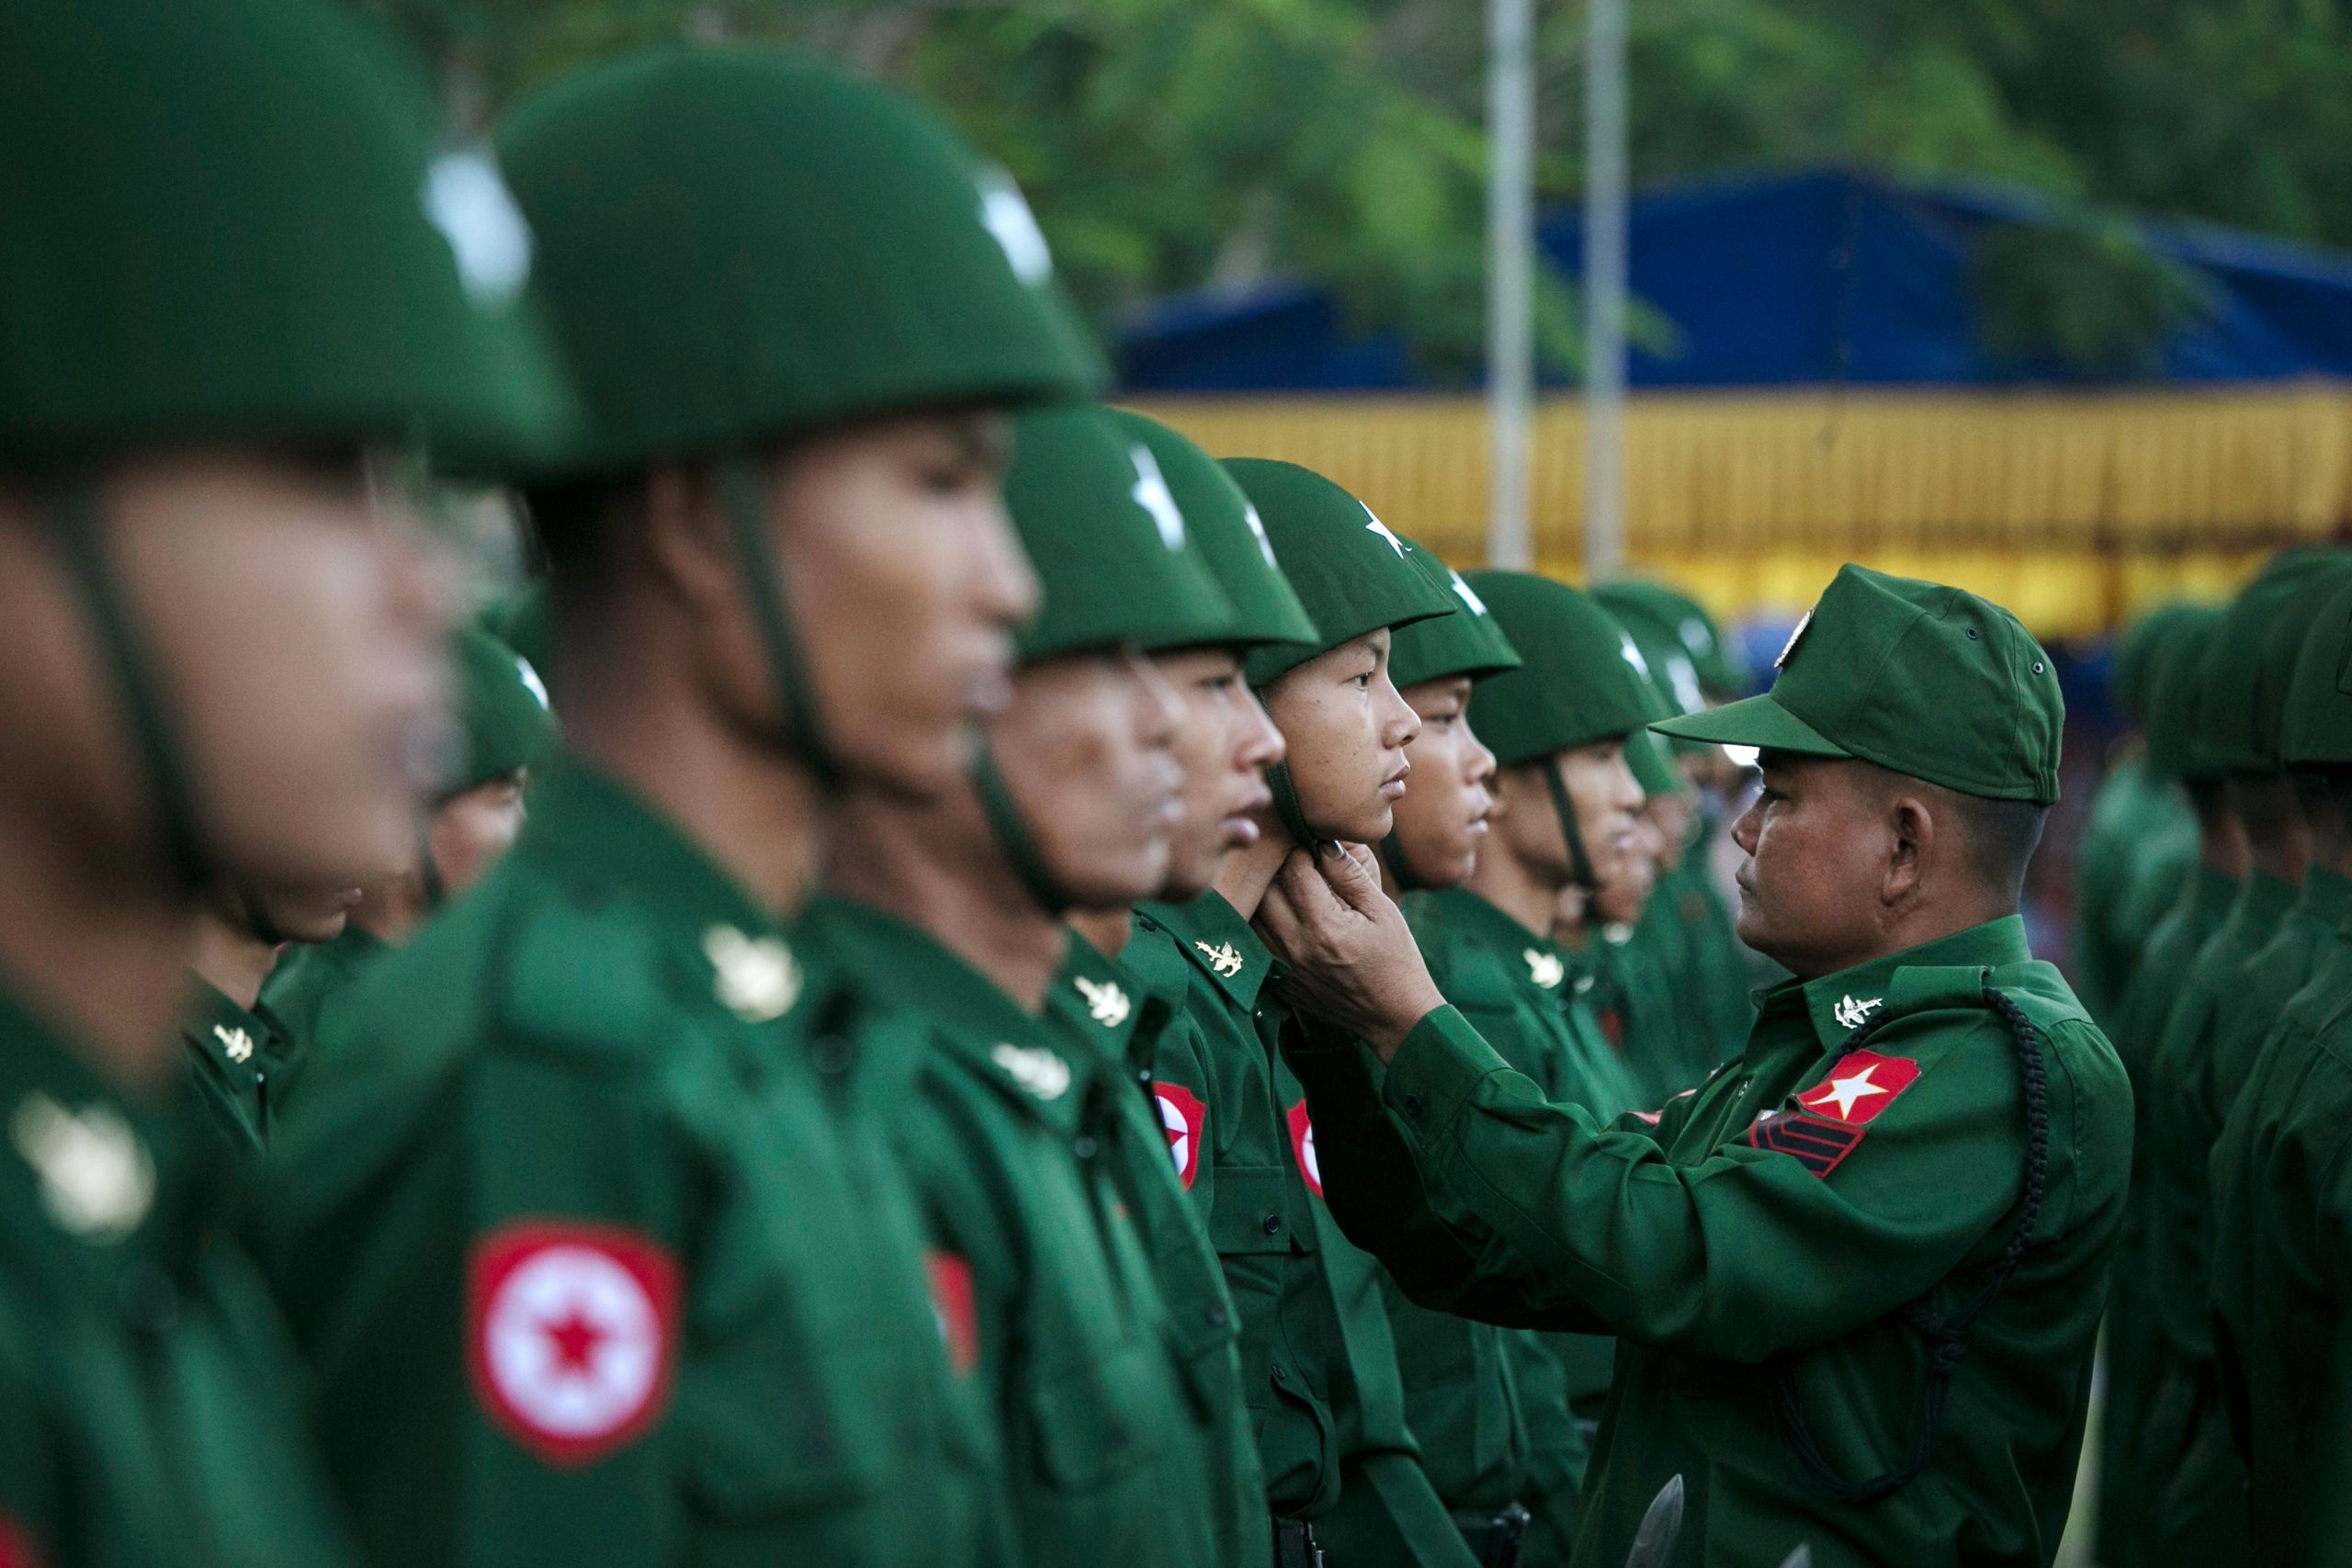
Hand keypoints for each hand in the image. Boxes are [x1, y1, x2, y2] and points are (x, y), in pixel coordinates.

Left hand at [1254, 841, 1446, 1058]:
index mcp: (1325, 927)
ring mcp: (1284, 969)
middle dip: (1280, 872)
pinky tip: (1283, 919)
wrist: (1395, 1015)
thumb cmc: (1396, 959)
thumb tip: (1324, 844)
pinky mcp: (1280, 984)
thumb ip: (1351, 876)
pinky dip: (1263, 926)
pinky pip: (1256, 945)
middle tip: (1298, 867)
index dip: (1302, 853)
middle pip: (1266, 891)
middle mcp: (1296, 948)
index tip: (1311, 849)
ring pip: (1254, 917)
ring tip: (1289, 891)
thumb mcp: (1383, 912)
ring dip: (1267, 898)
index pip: (1295, 872)